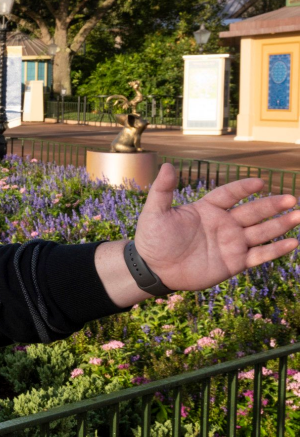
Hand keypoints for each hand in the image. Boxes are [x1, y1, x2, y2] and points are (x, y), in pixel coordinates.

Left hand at [134, 163, 299, 291]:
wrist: (153, 269)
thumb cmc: (152, 239)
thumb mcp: (154, 212)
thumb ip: (163, 190)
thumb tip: (168, 166)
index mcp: (207, 209)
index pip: (230, 194)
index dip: (244, 188)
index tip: (259, 182)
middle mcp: (223, 224)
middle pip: (252, 211)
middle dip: (272, 205)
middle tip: (291, 199)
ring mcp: (231, 243)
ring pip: (261, 232)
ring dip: (280, 224)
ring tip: (298, 215)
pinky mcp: (234, 262)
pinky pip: (259, 255)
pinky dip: (275, 250)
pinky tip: (291, 243)